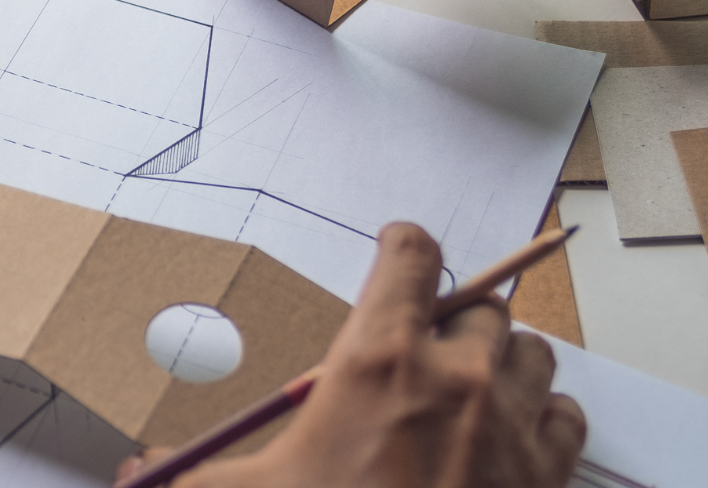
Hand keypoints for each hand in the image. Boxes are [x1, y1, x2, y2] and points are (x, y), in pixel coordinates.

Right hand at [117, 223, 584, 487]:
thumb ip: (191, 472)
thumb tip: (141, 468)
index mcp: (379, 359)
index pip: (412, 256)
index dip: (403, 243)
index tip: (397, 246)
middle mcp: (455, 376)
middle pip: (481, 305)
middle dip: (455, 319)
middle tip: (426, 349)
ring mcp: (512, 423)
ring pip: (530, 353)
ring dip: (504, 361)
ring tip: (472, 391)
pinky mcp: (551, 475)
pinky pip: (566, 415)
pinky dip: (545, 418)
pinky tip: (513, 439)